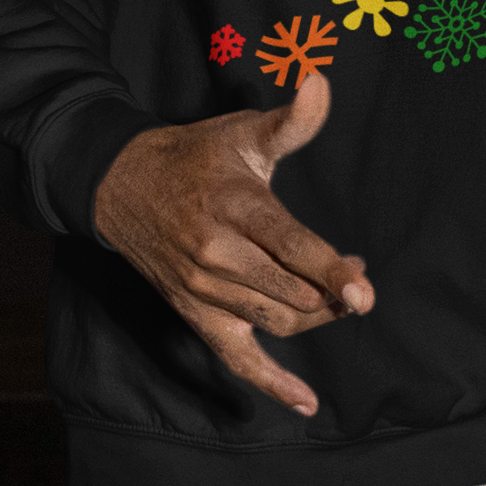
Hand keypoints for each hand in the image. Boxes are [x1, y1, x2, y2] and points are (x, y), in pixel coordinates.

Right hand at [89, 71, 368, 415]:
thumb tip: (322, 82)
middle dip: (333, 291)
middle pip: (290, 290)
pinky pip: (236, 358)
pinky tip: (307, 403)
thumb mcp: (244, 133)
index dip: (330, 270)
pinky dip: (272, 383)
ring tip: (339, 296)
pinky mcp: (196, 315)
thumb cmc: (199, 157)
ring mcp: (204, 290)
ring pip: (276, 320)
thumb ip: (293, 121)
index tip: (363, 288)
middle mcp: (217, 256)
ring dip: (316, 317)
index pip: (290, 247)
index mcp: (235, 209)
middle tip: (357, 274)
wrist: (122, 187)